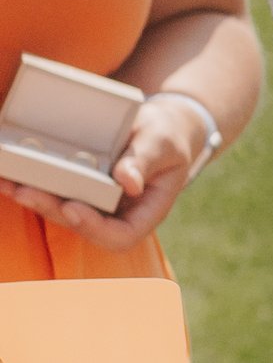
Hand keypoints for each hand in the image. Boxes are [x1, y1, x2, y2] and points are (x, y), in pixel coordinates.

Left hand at [0, 95, 211, 252]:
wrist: (159, 126)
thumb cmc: (167, 135)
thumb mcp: (163, 142)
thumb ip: (146, 161)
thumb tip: (127, 184)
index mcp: (146, 212)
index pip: (122, 235)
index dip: (94, 228)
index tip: (73, 207)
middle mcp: (119, 215)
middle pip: (83, 226)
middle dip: (52, 210)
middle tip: (27, 191)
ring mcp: (98, 205)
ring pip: (64, 212)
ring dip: (36, 199)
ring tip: (10, 182)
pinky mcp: (81, 190)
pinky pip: (57, 193)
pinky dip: (34, 184)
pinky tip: (12, 174)